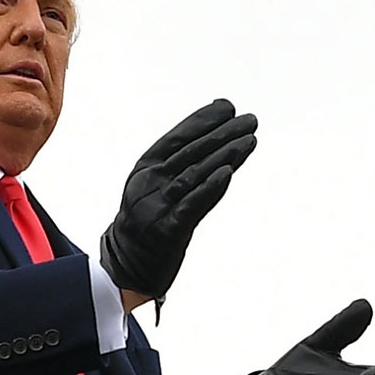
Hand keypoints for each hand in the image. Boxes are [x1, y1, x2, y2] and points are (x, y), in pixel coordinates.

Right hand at [98, 98, 258, 304]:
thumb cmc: (148, 222)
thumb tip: (210, 132)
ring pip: (195, 175)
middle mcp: (149, 183)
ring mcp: (156, 207)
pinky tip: (228, 172)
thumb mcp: (154, 187)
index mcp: (145, 168)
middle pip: (191, 153)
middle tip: (249, 121)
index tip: (229, 108)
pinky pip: (192, 206)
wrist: (125, 267)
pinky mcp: (167, 231)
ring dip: (225, 156)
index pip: (178, 138)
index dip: (203, 121)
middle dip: (222, 134)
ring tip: (249, 140)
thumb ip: (178, 163)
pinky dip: (210, 188)